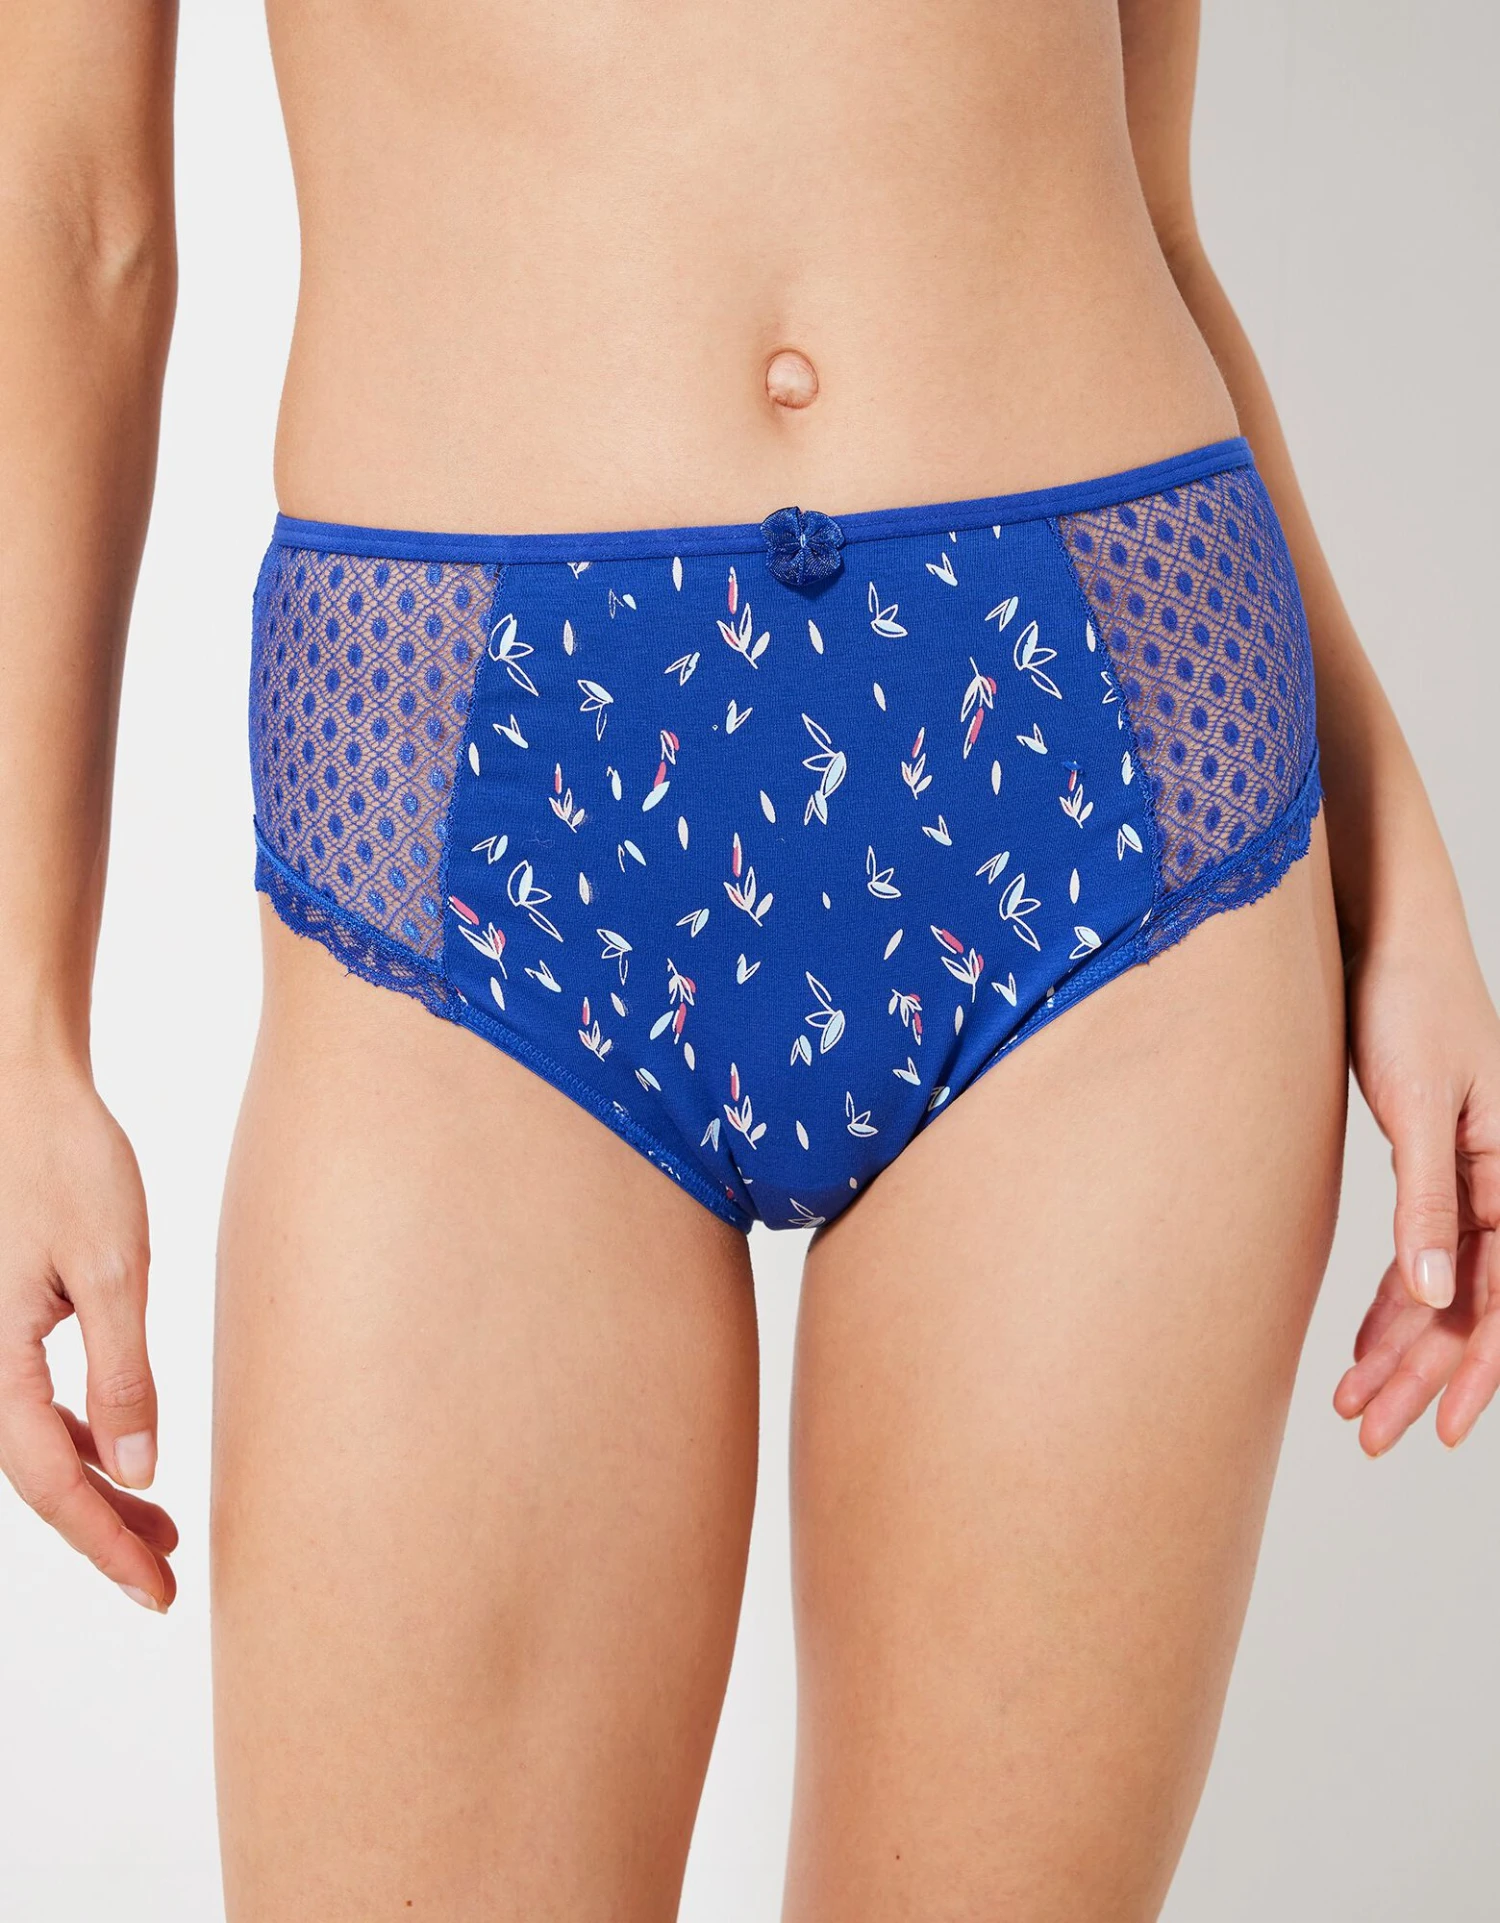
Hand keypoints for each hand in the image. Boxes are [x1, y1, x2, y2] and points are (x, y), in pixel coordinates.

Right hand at [0, 1058, 175, 1607]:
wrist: (24, 1089)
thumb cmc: (66, 1161)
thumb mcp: (113, 1268)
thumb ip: (124, 1373)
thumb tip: (137, 1470)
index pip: (53, 1482)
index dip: (105, 1544)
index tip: (158, 1592)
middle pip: (40, 1476)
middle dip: (103, 1531)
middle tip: (167, 1578)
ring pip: (38, 1444)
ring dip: (97, 1487)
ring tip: (160, 1527)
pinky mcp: (3, 1319)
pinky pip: (34, 1403)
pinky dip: (82, 1437)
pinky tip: (122, 1455)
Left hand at [1334, 915, 1499, 1452]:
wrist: (1384, 933)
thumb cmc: (1409, 998)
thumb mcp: (1418, 1103)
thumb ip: (1429, 1199)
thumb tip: (1433, 1296)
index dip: (1478, 1367)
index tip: (1445, 1427)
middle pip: (1473, 1303)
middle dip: (1426, 1375)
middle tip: (1372, 1433)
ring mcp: (1472, 1174)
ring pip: (1445, 1287)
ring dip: (1405, 1349)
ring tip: (1356, 1405)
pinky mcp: (1434, 1163)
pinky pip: (1424, 1254)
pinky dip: (1393, 1302)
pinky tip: (1364, 1344)